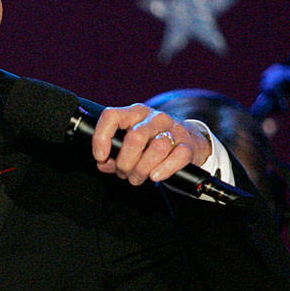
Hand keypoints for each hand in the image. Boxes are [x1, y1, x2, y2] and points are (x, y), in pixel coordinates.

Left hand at [91, 103, 211, 186]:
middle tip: (123, 172)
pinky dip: (164, 170)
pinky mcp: (188, 145)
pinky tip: (155, 176)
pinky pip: (177, 157)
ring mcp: (174, 130)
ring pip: (157, 148)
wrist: (188, 143)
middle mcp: (155, 118)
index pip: (112, 116)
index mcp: (135, 113)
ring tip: (137, 177)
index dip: (101, 138)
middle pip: (135, 137)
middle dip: (125, 162)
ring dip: (142, 169)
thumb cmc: (151, 145)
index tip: (101, 157)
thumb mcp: (130, 144)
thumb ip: (113, 154)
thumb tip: (104, 163)